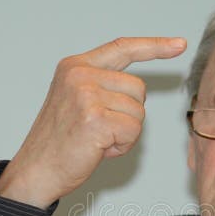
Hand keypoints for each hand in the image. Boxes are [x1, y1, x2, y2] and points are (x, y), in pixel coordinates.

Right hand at [0, 37, 186, 208]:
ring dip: (125, 133)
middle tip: (99, 130)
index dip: (154, 46)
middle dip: (129, 115)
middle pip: (138, 89)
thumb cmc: (59, 142)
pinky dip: (123, 145)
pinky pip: (133, 130)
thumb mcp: (76, 101)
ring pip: (138, 112)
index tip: (179, 44)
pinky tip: (99, 149)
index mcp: (75, 66)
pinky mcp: (95, 118)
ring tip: (96, 140)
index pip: (122, 48)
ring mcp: (86, 94)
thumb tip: (137, 90)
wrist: (35, 171)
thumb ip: (102, 87)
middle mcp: (80, 74)